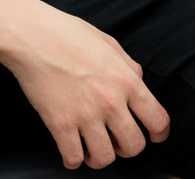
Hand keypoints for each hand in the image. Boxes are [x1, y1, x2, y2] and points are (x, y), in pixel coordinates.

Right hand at [0, 0, 168, 169]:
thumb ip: (129, 68)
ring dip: (100, 157)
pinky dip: (74, 159)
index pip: (158, 120)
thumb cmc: (70, 35)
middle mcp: (111, 101)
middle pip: (134, 146)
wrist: (34, 37)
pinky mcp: (60, 124)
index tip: (153, 136)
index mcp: (127, 81)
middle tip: (117, 141)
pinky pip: (73, 159)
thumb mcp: (111, 45)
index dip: (159, 134)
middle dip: (128, 148)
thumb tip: (138, 82)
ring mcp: (85, 115)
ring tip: (93, 147)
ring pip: (105, 158)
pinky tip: (72, 148)